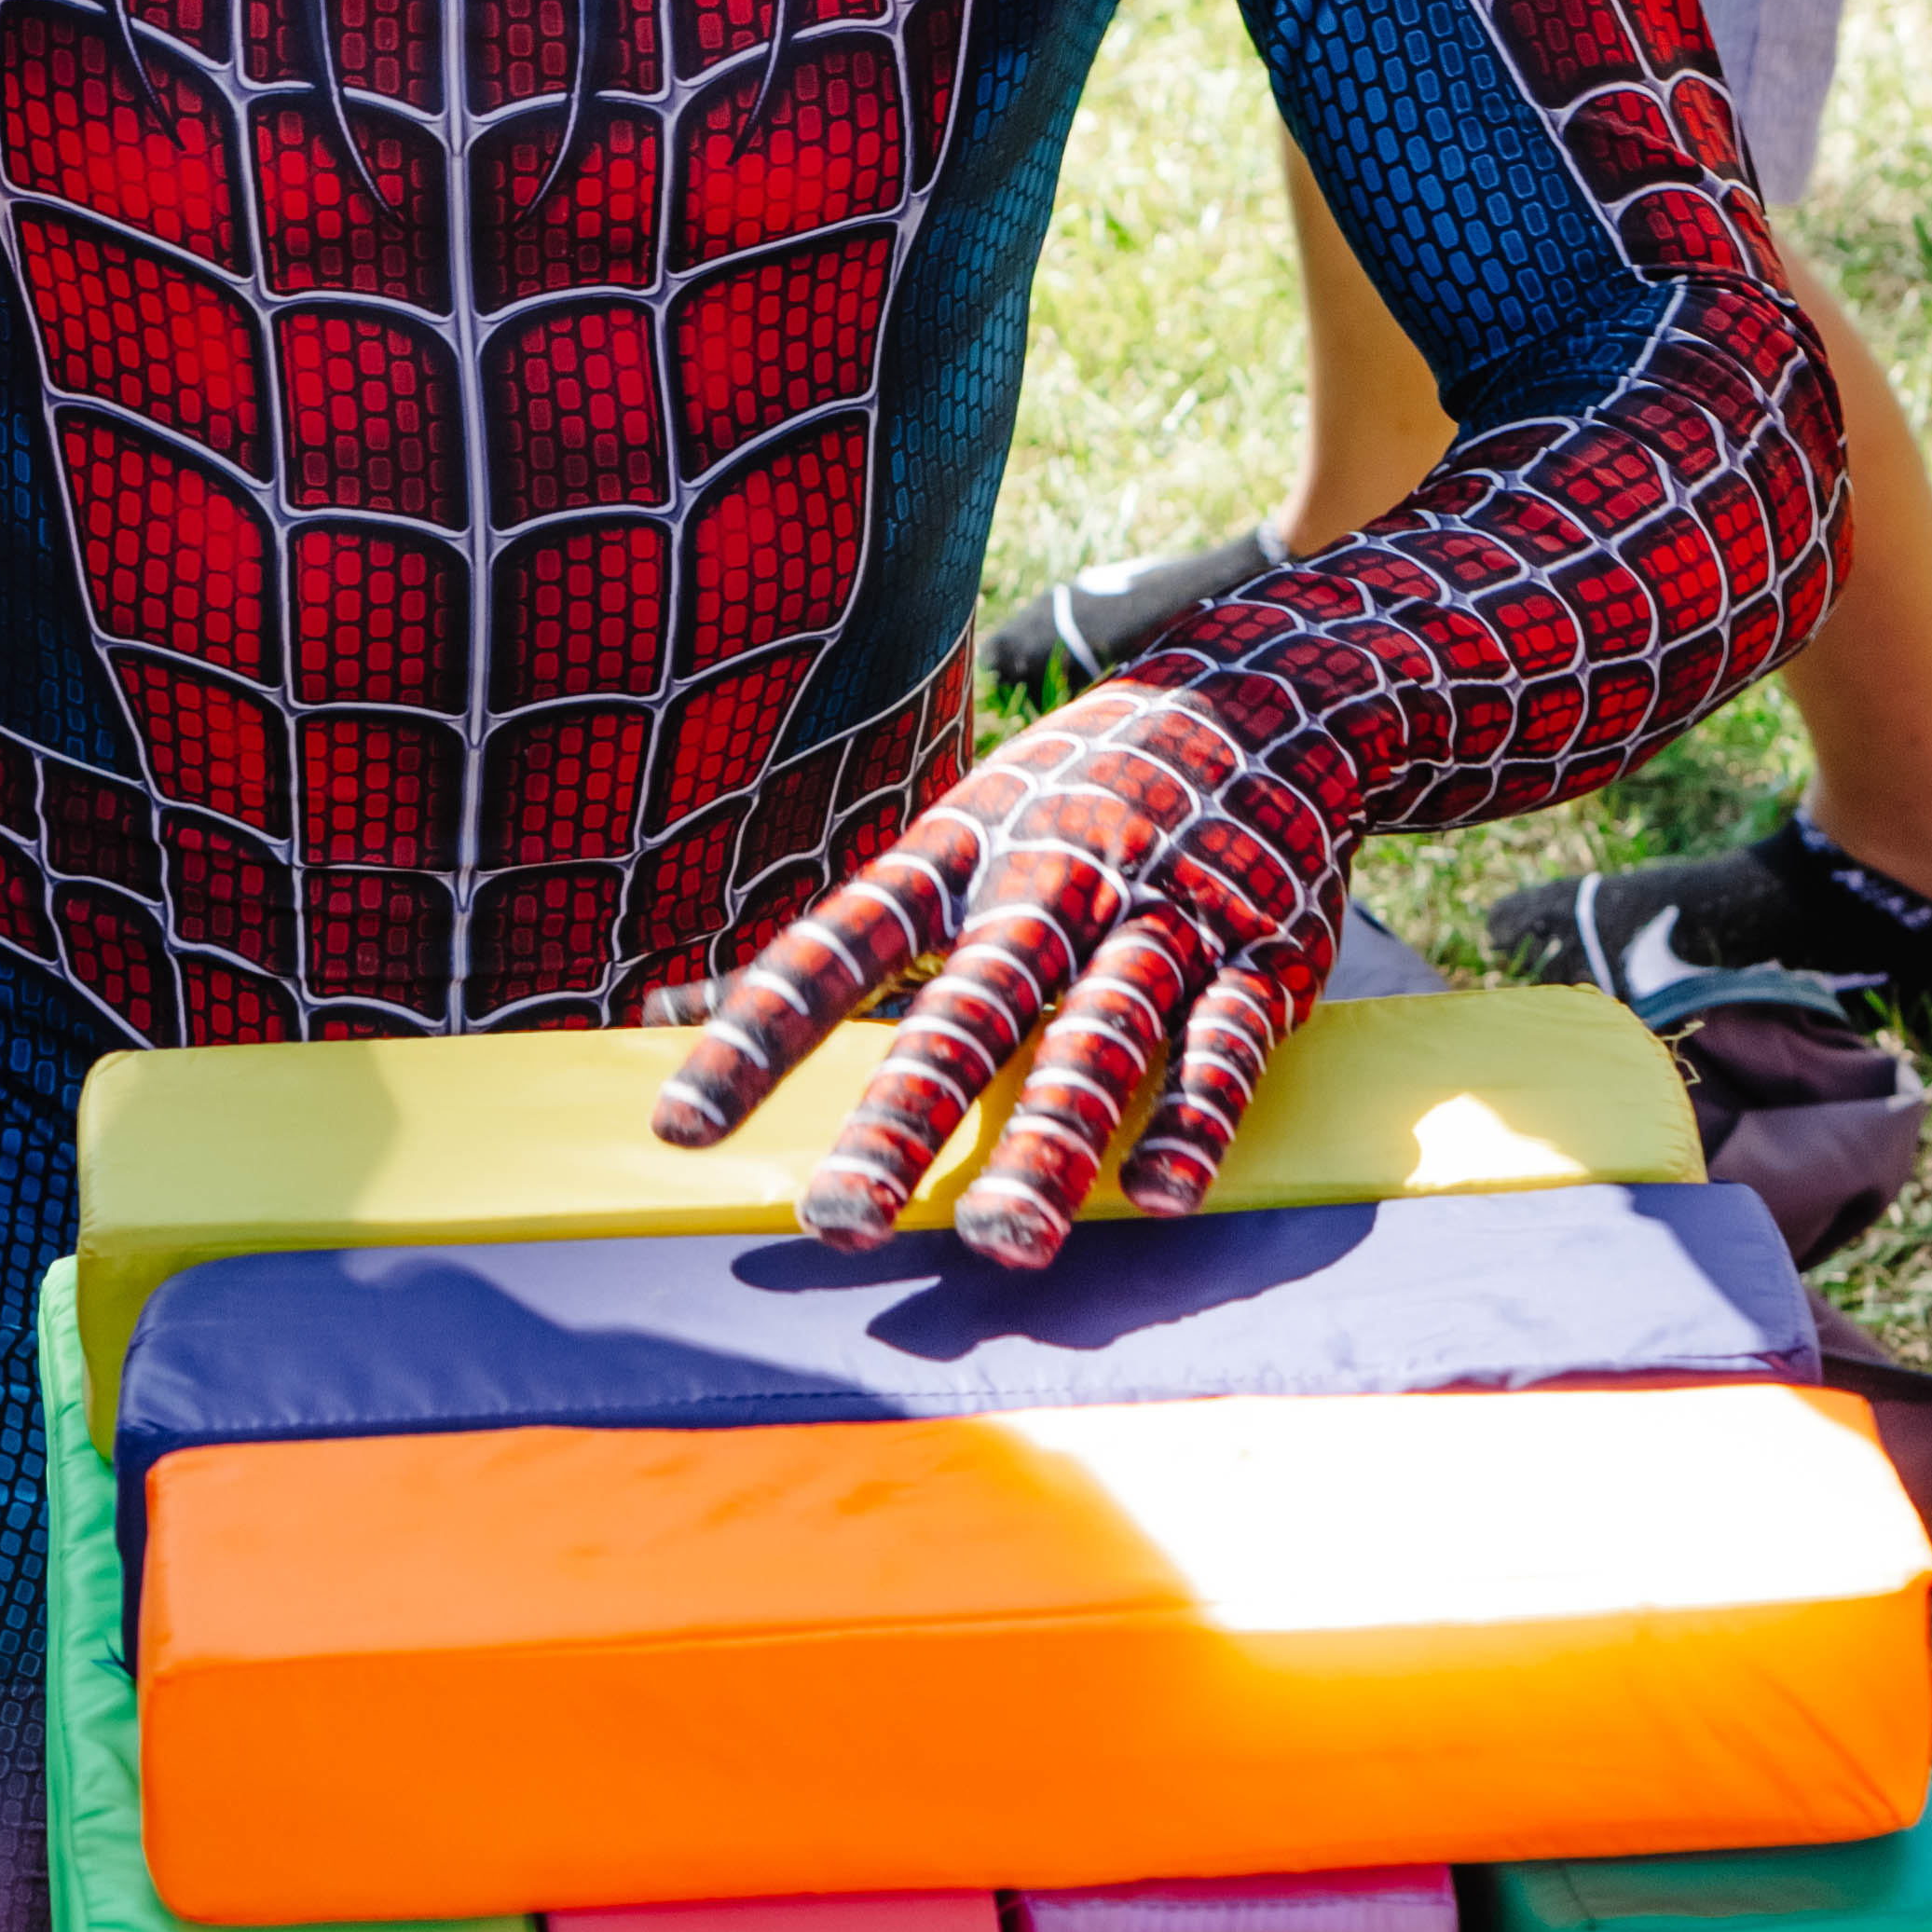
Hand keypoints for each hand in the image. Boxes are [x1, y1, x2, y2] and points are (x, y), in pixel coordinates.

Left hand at [654, 666, 1351, 1266]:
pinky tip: (1157, 1194)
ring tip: (999, 1243)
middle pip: (967, 1004)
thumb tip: (656, 1014)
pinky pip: (1225, 1040)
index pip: (840, 944)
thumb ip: (830, 946)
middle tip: (836, 1221)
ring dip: (1048, 1139)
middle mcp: (1051, 879)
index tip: (683, 1127)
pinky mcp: (1262, 951)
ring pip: (1097, 1033)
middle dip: (900, 1113)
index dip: (759, 1033)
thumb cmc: (1073, 789)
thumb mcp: (949, 836)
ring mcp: (1162, 913)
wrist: (1274, 688)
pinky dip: (1193, 1115)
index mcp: (958, 850)